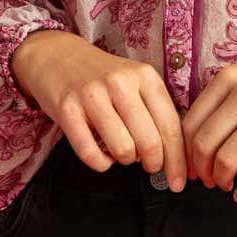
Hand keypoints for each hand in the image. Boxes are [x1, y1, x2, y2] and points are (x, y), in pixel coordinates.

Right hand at [11, 30, 186, 185]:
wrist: (57, 56)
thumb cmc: (103, 76)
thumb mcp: (135, 82)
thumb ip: (155, 111)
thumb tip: (176, 155)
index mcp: (145, 75)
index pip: (171, 126)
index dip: (178, 160)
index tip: (179, 181)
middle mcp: (121, 83)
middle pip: (150, 142)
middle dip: (154, 164)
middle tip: (150, 167)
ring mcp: (92, 95)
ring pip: (123, 149)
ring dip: (126, 160)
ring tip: (122, 152)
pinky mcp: (67, 110)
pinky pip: (90, 154)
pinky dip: (101, 164)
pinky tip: (103, 155)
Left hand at [181, 35, 236, 203]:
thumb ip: (227, 99)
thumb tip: (200, 136)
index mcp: (230, 78)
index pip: (191, 121)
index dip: (184, 150)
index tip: (189, 166)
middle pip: (204, 142)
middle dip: (200, 169)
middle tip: (205, 181)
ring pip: (227, 158)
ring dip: (221, 180)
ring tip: (225, 186)